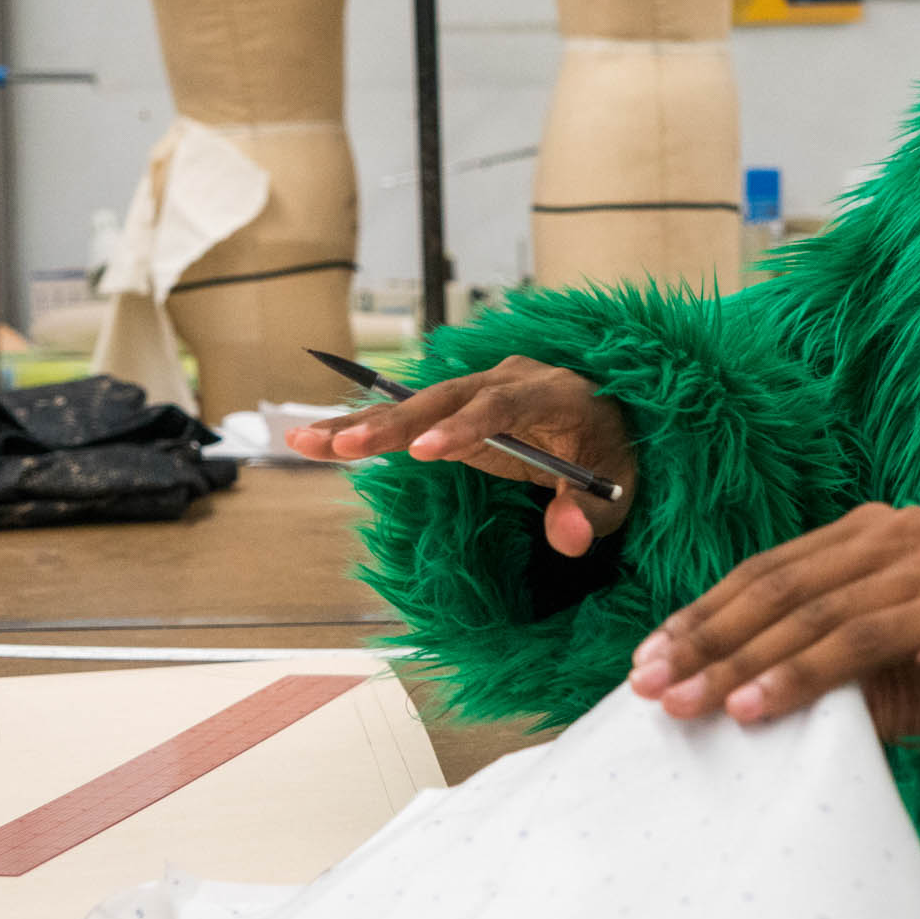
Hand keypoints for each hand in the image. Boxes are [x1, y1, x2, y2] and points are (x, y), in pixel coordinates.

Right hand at [284, 356, 636, 557]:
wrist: (606, 426)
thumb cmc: (609, 459)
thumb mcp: (615, 492)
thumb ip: (591, 514)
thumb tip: (569, 539)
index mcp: (553, 392)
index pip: (506, 404)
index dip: (466, 426)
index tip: (428, 452)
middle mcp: (509, 379)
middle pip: (446, 398)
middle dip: (396, 423)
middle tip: (347, 447)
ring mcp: (477, 391)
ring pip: (415, 404)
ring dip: (362, 424)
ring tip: (305, 440)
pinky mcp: (453, 411)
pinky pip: (404, 418)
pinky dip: (362, 428)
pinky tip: (311, 438)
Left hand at [626, 502, 919, 741]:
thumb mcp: (894, 663)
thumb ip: (827, 662)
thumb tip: (732, 692)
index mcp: (879, 535)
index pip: (773, 570)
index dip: (707, 612)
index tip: (652, 654)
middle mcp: (902, 532)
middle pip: (780, 586)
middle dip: (708, 638)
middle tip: (650, 683)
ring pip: (812, 610)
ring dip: (742, 660)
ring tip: (692, 702)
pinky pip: (862, 637)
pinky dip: (803, 673)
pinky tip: (759, 704)